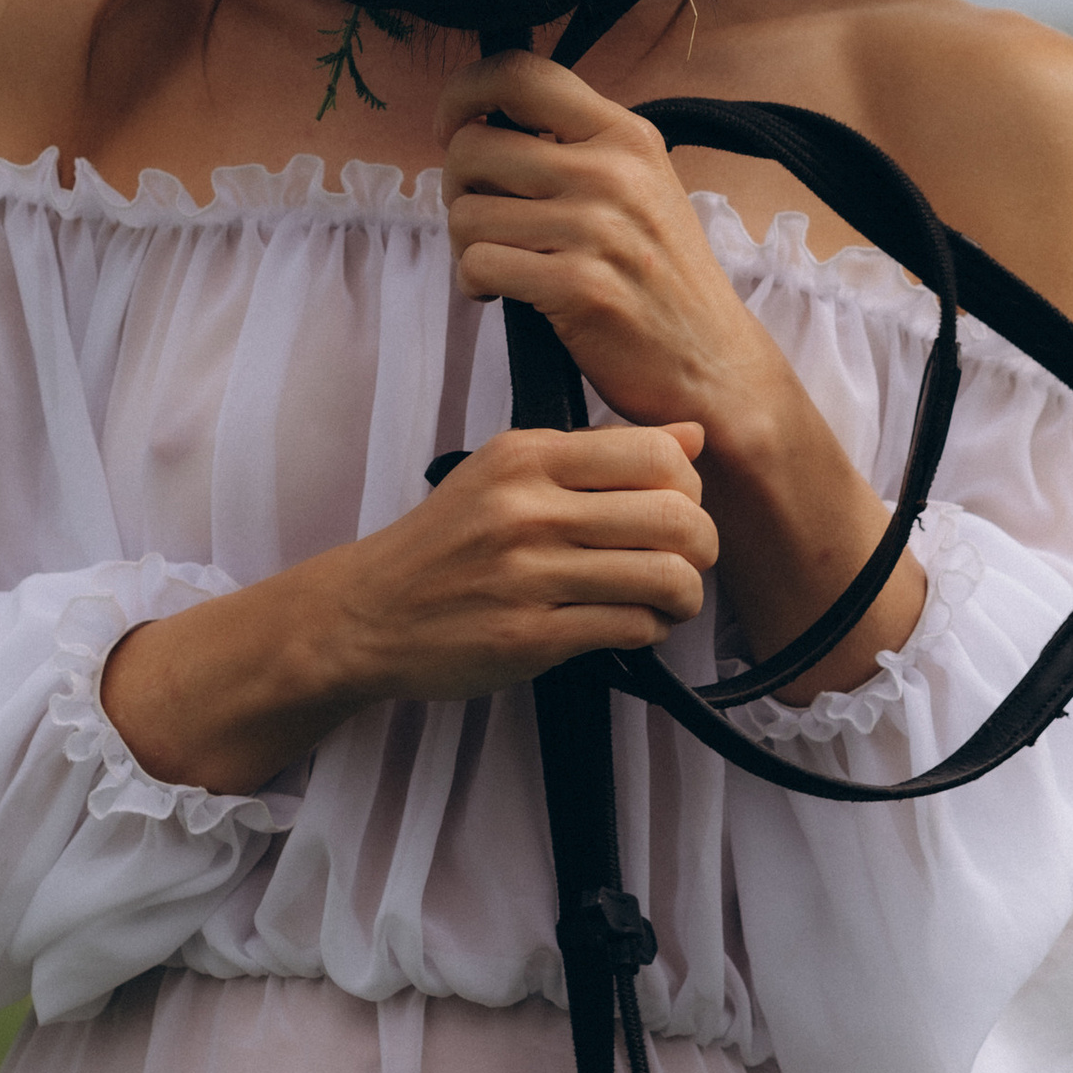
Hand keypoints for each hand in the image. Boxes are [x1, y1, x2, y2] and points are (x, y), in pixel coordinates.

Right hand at [100, 421, 716, 791]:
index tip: (679, 506)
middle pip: (675, 517)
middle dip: (703, 545)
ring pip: (664, 578)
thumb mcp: (508, 472)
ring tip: (669, 598)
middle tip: (691, 560)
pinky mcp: (529, 638)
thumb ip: (598, 452)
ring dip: (684, 595)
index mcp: (526, 456)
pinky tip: (632, 626)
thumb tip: (692, 435)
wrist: (368, 612)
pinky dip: (649, 631)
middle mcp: (528, 510)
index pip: (657, 454)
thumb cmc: (445, 542)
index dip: (690, 485)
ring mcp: (528, 577)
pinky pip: (630, 629)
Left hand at [435, 49, 783, 437]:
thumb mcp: (638, 187)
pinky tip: (504, 294)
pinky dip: (475, 284)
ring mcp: (596, 228)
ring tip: (503, 263)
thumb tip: (480, 125)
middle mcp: (611, 171)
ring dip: (466, 246)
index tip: (453, 130)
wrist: (712, 364)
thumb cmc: (660, 278)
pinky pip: (477, 264)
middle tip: (484, 218)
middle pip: (471, 147)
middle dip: (457, 188)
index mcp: (624, 135)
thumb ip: (574, 148)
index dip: (464, 94)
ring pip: (465, 212)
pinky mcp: (578, 286)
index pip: (519, 73)